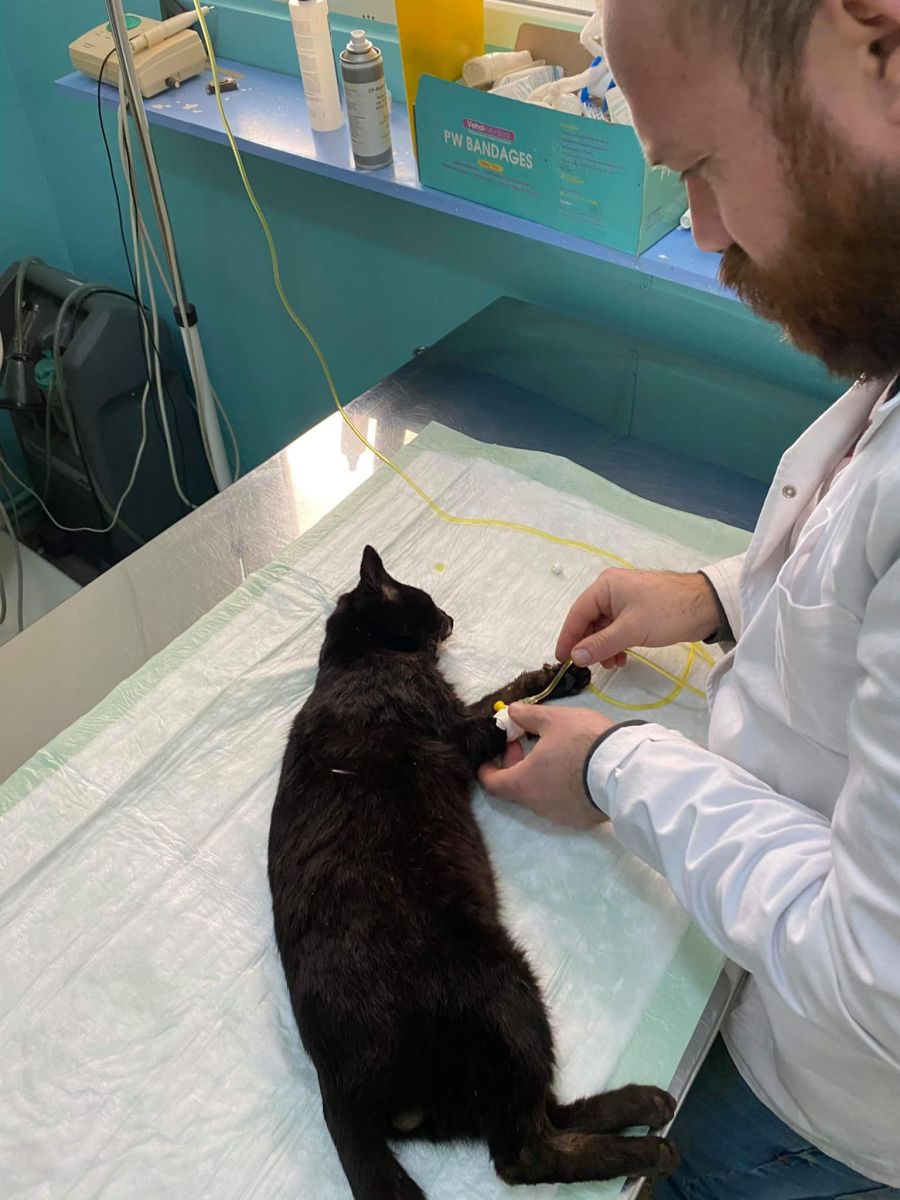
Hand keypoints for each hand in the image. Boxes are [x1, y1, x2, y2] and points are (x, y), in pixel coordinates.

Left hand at [478, 704, 612, 828]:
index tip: (495, 752)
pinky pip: (562, 803)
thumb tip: (511, 711)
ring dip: (539, 775)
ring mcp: (560, 816)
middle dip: (516, 764)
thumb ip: (527, 715)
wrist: (626, 769)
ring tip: (554, 752)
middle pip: (516, 787)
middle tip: (525, 742)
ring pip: (540, 795)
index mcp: (524, 783)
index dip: (487, 767)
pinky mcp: (581, 819)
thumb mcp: (553, 718)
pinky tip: (575, 768)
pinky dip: (559, 786)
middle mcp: (537, 805)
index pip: (491, 783)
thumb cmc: (583, 741)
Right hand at [556, 569, 719, 668]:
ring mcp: (624, 601)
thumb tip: (575, 656)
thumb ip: (600, 644)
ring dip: (604, 648)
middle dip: (590, 645)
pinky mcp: (637, 611)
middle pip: (589, 621)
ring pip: (604, 628)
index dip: (568, 638)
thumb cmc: (666, 612)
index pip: (577, 614)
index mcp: (605, 587)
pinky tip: (623, 658)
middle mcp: (610, 591)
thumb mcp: (631, 630)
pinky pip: (617, 629)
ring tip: (613, 664)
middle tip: (591, 667)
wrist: (707, 606)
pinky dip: (616, 644)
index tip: (561, 660)